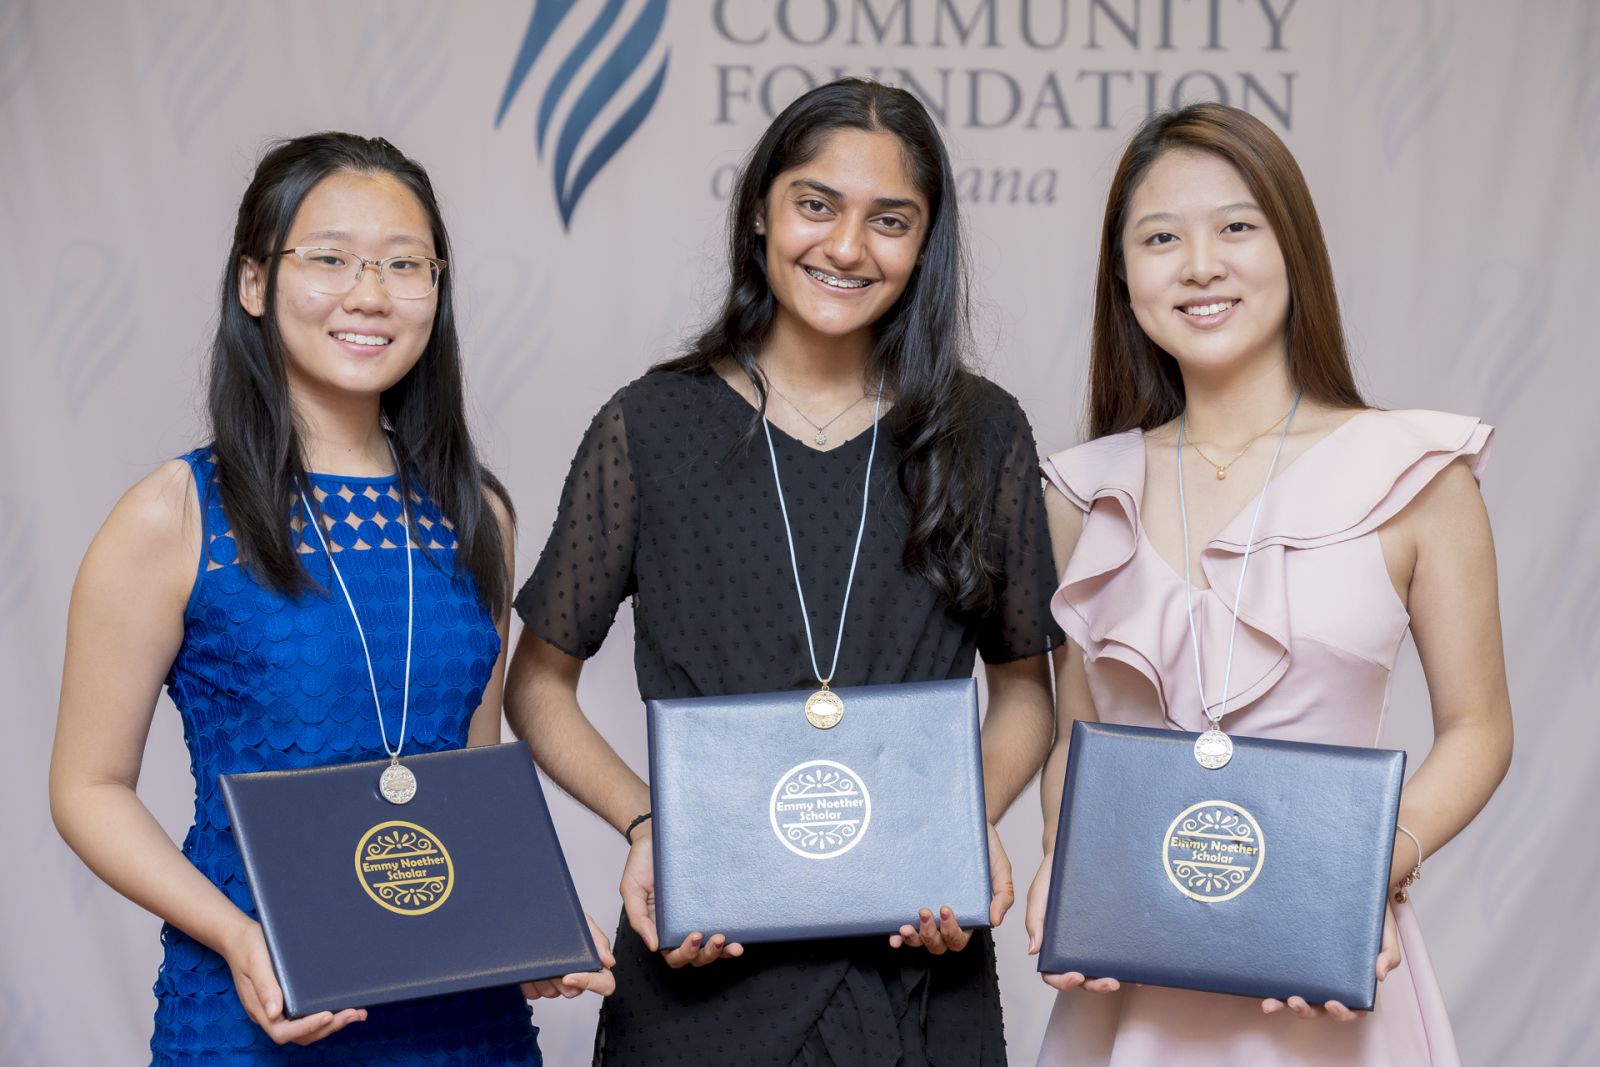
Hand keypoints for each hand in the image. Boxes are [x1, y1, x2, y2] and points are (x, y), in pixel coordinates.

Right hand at [221, 919, 365, 1043]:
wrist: (240, 937)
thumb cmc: (248, 947)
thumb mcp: (255, 962)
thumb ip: (265, 987)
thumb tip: (274, 1013)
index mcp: (259, 1008)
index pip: (282, 1031)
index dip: (307, 1027)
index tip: (328, 1015)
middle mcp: (270, 1013)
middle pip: (300, 1034)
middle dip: (328, 1027)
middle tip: (354, 1014)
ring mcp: (279, 1009)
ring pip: (306, 1028)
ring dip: (331, 1024)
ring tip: (357, 1013)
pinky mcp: (288, 1000)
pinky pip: (307, 1015)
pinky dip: (327, 1015)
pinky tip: (344, 1006)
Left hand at [522, 913, 619, 998]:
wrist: (538, 914)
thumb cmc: (565, 918)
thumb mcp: (585, 922)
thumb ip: (598, 940)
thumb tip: (608, 961)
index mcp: (593, 963)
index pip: (604, 984)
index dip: (589, 983)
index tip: (569, 976)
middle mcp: (576, 975)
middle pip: (574, 992)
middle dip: (560, 978)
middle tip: (552, 962)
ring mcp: (556, 983)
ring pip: (552, 993)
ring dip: (544, 978)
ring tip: (540, 958)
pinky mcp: (537, 986)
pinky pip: (534, 993)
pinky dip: (529, 981)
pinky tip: (530, 966)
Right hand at [619, 828, 743, 967]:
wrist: (655, 834)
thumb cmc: (641, 862)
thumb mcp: (631, 890)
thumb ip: (638, 919)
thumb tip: (652, 945)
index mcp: (660, 928)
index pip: (673, 954)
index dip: (684, 954)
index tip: (692, 937)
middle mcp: (680, 925)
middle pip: (696, 956)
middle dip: (707, 954)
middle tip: (716, 939)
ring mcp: (697, 915)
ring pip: (712, 946)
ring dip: (723, 951)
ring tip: (733, 944)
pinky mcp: (711, 901)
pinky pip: (724, 922)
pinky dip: (733, 934)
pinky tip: (741, 934)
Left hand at [889, 822, 1012, 953]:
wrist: (966, 822)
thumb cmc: (984, 847)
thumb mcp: (1000, 869)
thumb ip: (1003, 894)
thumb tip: (996, 920)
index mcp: (969, 914)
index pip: (959, 938)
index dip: (951, 933)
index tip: (945, 909)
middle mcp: (948, 915)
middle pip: (939, 943)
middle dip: (930, 935)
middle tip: (924, 912)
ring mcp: (929, 907)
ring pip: (921, 939)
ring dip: (913, 939)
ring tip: (905, 927)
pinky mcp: (914, 896)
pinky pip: (904, 922)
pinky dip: (898, 935)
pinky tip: (893, 934)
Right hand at [1026, 850, 1121, 992]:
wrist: (1072, 853)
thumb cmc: (1051, 876)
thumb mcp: (1038, 895)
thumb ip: (1034, 921)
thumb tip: (1033, 950)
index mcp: (1052, 943)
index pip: (1053, 973)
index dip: (1062, 981)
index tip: (1076, 975)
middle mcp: (1073, 947)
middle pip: (1082, 978)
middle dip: (1095, 985)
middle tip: (1110, 982)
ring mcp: (1093, 942)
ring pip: (1101, 970)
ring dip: (1112, 979)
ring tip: (1128, 977)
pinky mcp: (1110, 933)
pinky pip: (1119, 953)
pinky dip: (1130, 964)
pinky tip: (1141, 967)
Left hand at [1262, 904, 1400, 1020]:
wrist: (1357, 896)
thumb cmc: (1375, 922)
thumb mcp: (1387, 938)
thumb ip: (1388, 957)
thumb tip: (1379, 976)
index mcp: (1355, 985)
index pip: (1351, 1008)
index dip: (1342, 1013)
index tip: (1332, 1004)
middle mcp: (1332, 984)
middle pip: (1319, 1008)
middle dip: (1306, 1010)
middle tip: (1295, 1001)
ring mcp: (1313, 973)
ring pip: (1298, 997)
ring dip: (1284, 1004)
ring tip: (1273, 1002)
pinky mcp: (1297, 959)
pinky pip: (1284, 976)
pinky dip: (1272, 985)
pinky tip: (1260, 986)